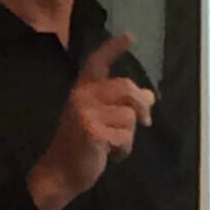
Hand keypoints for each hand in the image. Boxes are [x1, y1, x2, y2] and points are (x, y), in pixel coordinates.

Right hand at [27, 32, 154, 209]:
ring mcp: (86, 113)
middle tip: (147, 120)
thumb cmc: (80, 147)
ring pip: (129, 116)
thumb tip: (150, 96)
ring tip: (112, 145)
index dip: (113, 48)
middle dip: (141, 105)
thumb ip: (120, 106)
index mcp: (82, 90)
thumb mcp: (100, 121)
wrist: (59, 173)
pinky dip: (123, 150)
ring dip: (128, 136)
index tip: (129, 36)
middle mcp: (82, 96)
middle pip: (126, 88)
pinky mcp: (92, 131)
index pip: (97, 63)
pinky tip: (110, 155)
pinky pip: (125, 137)